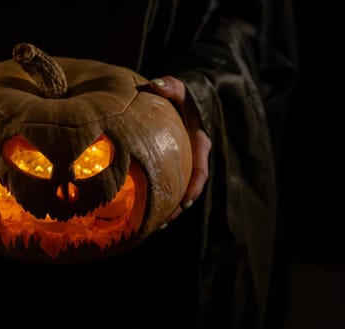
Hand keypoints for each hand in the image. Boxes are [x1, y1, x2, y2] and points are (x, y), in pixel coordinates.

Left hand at [149, 76, 211, 220]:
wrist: (184, 101)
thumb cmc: (182, 96)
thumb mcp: (179, 88)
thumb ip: (170, 86)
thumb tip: (155, 85)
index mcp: (199, 144)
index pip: (200, 171)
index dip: (193, 188)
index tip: (185, 203)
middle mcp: (193, 158)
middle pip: (188, 188)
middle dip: (177, 207)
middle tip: (163, 223)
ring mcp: (183, 164)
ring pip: (178, 191)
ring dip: (168, 209)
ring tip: (153, 227)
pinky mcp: (173, 167)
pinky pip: (168, 185)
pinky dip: (159, 200)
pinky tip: (144, 213)